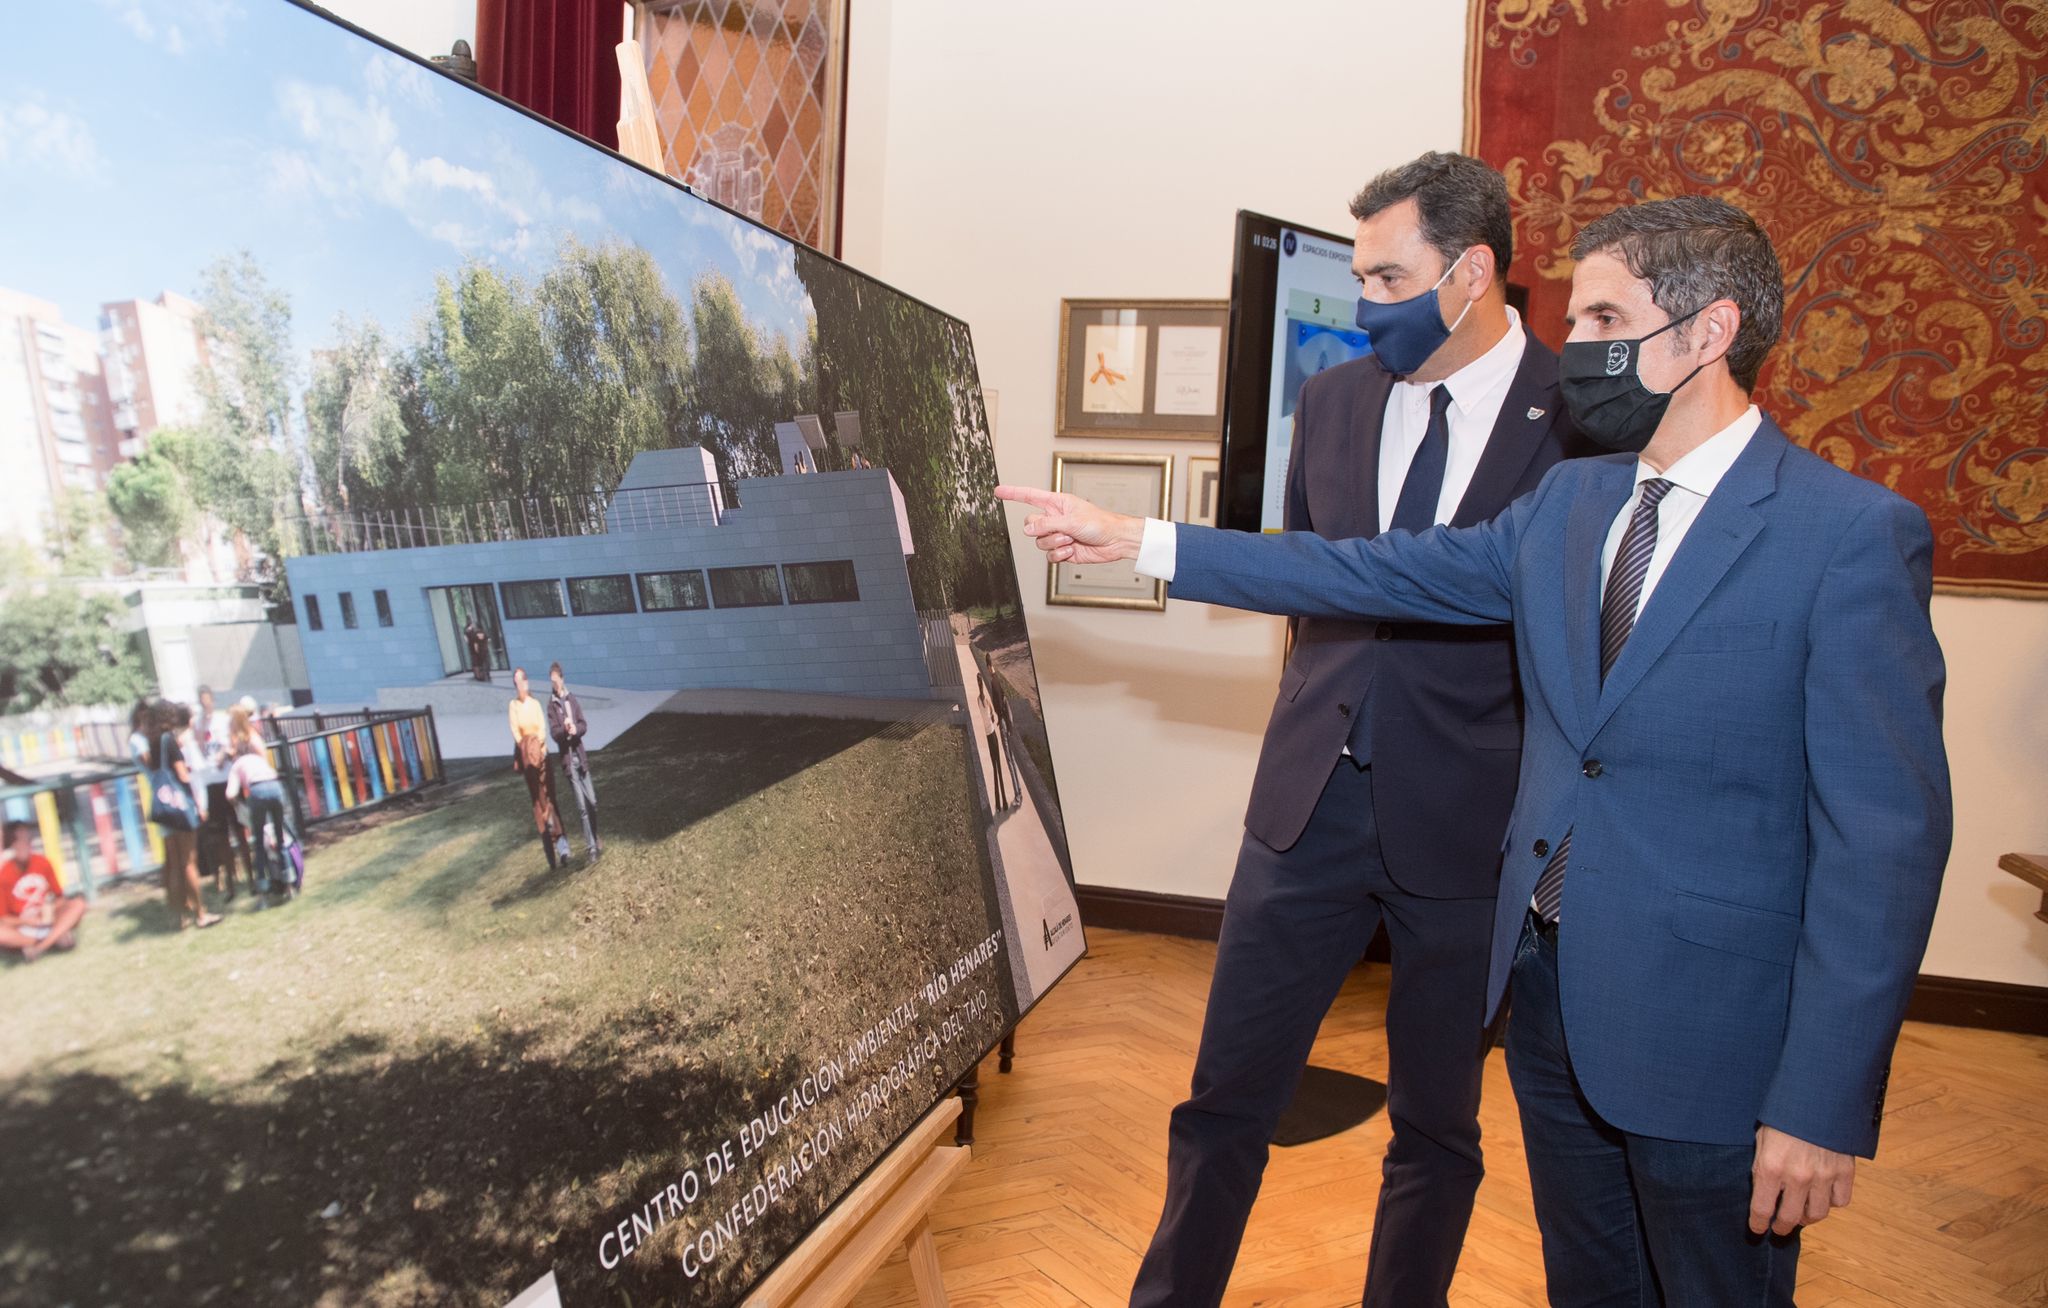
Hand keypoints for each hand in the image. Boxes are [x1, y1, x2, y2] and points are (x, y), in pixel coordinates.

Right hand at [994, 485, 1145, 564]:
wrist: (1115, 541)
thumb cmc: (1100, 523)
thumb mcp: (1071, 520)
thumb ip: (1047, 524)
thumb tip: (1027, 530)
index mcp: (1056, 503)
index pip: (1029, 496)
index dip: (1013, 493)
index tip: (998, 491)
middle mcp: (1054, 518)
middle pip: (1030, 524)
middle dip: (1042, 530)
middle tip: (1059, 530)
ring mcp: (1057, 535)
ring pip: (1039, 542)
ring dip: (1055, 543)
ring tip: (1071, 541)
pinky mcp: (1062, 550)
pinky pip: (1049, 555)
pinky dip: (1059, 554)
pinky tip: (1071, 551)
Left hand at [1750, 1125, 1853, 1235]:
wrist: (1817, 1096)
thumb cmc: (1783, 1115)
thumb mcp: (1761, 1138)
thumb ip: (1761, 1166)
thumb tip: (1761, 1192)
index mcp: (1771, 1167)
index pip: (1762, 1209)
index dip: (1757, 1223)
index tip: (1756, 1228)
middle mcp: (1797, 1176)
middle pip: (1790, 1218)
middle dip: (1781, 1226)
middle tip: (1779, 1227)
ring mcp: (1823, 1176)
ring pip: (1817, 1214)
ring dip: (1807, 1218)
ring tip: (1801, 1214)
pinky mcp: (1844, 1172)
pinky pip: (1840, 1201)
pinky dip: (1831, 1202)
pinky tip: (1823, 1195)